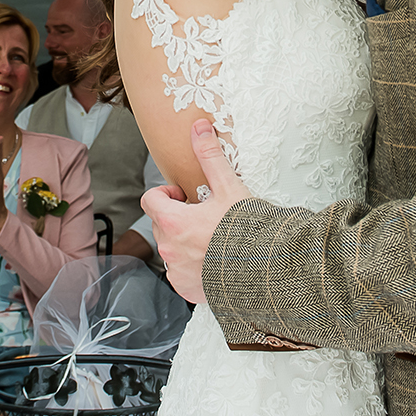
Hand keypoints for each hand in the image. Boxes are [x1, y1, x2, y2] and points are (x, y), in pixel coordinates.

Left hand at [141, 119, 254, 305]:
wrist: (265, 268)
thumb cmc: (246, 228)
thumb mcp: (229, 187)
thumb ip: (210, 156)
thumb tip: (199, 127)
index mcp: (172, 222)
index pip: (150, 200)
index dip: (166, 193)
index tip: (184, 194)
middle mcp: (168, 249)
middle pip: (160, 224)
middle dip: (176, 216)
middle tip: (203, 213)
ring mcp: (176, 272)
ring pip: (170, 249)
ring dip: (183, 241)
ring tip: (211, 237)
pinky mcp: (186, 289)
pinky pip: (180, 273)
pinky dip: (191, 265)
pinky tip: (213, 260)